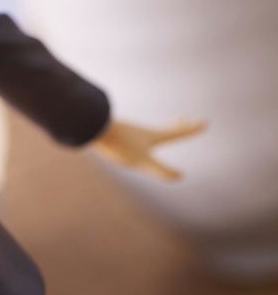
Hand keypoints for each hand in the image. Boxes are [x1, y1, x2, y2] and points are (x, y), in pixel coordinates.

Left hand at [90, 117, 205, 180]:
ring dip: (154, 131)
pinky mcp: (113, 133)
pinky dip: (135, 136)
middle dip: (176, 126)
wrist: (90, 126)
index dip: (191, 129)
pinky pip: (128, 134)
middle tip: (183, 118)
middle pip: (163, 128)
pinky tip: (127, 140)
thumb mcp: (141, 160)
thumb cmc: (117, 144)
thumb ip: (159, 170)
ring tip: (157, 133)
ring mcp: (127, 131)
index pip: (176, 132)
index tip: (204, 121)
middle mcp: (141, 131)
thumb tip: (180, 176)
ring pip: (144, 131)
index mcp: (152, 136)